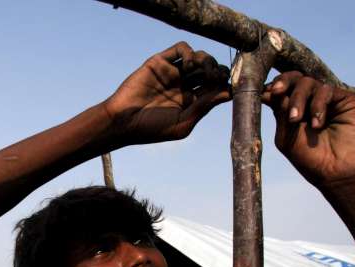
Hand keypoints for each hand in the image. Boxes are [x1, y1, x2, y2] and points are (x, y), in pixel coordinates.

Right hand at [104, 41, 229, 144]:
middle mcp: (184, 86)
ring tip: (204, 71)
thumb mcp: (182, 124)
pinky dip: (190, 52)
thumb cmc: (150, 130)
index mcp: (191, 103)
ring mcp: (173, 73)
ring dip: (208, 61)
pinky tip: (188, 65)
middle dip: (219, 71)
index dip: (227, 84)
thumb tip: (228, 93)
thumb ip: (204, 107)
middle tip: (217, 77)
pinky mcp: (161, 62)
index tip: (233, 85)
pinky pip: (181, 48)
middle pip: (211, 71)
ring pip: (200, 57)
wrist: (122, 121)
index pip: (216, 89)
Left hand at [262, 72, 354, 189]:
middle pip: (294, 79)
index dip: (271, 86)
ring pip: (308, 82)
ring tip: (295, 120)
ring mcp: (326, 99)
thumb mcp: (287, 135)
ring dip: (298, 99)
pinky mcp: (345, 100)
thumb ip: (280, 112)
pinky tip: (318, 124)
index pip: (280, 89)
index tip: (264, 92)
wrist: (337, 173)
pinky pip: (327, 90)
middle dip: (283, 82)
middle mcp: (308, 101)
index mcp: (290, 110)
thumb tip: (268, 89)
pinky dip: (318, 105)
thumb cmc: (309, 159)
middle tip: (277, 91)